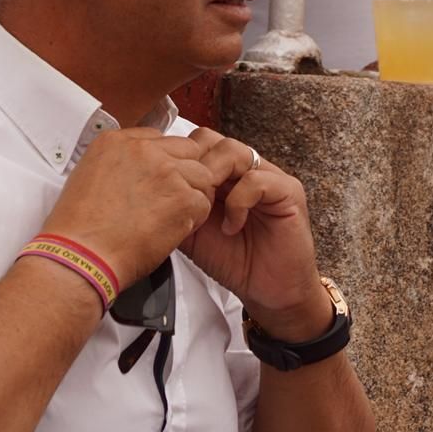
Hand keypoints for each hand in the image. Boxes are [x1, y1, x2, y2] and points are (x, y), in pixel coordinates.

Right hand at [39, 129, 214, 290]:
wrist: (83, 254)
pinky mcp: (181, 197)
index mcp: (115, 141)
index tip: (157, 180)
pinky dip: (193, 219)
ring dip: (191, 196)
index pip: (158, 138)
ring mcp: (165, 171)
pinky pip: (203, 202)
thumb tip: (138, 172)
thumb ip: (118, 165)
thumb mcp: (87, 178)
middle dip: (183, 174)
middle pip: (186, 151)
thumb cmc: (80, 228)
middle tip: (169, 199)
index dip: (163, 162)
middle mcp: (142, 150)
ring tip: (170, 216)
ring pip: (201, 175)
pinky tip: (171, 229)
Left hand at [176, 129, 330, 341]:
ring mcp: (268, 176)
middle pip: (211, 140)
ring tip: (206, 211)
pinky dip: (238, 203)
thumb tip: (144, 192)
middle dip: (192, 167)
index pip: (193, 145)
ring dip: (213, 181)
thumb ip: (173, 207)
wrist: (268, 291)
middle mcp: (244, 169)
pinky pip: (256, 180)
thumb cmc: (233, 261)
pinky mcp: (288, 191)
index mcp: (221, 174)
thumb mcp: (191, 231)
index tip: (163, 191)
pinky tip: (231, 227)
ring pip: (233, 151)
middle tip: (184, 198)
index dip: (175, 163)